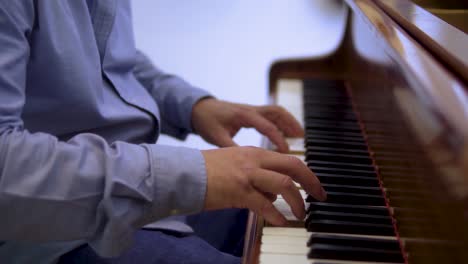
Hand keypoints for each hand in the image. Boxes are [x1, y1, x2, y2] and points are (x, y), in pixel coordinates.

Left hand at [192, 98, 303, 152]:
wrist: (199, 108)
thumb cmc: (207, 121)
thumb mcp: (217, 137)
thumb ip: (231, 148)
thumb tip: (246, 163)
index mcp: (243, 115)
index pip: (266, 125)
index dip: (277, 138)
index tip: (287, 150)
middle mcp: (251, 109)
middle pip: (277, 112)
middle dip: (291, 124)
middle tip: (302, 139)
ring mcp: (253, 109)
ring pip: (277, 112)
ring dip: (290, 122)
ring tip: (301, 136)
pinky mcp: (253, 112)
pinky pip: (272, 114)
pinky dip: (283, 122)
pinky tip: (288, 133)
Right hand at [202, 146, 326, 225]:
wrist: (185, 173)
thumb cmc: (207, 170)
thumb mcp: (235, 163)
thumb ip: (256, 173)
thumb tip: (273, 192)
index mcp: (254, 153)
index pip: (288, 159)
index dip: (306, 172)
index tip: (314, 185)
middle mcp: (254, 160)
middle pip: (293, 166)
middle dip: (312, 182)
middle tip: (320, 196)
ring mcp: (247, 175)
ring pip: (284, 184)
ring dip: (297, 201)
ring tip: (301, 214)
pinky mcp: (239, 191)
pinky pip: (265, 205)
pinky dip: (276, 216)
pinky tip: (280, 223)